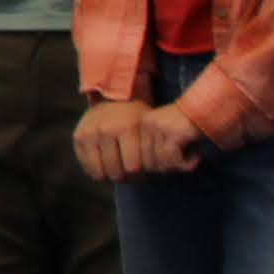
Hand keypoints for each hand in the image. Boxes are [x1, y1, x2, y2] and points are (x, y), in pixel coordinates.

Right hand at [75, 97, 203, 183]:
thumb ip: (172, 144)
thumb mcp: (154, 126)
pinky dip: (98, 171)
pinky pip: (87, 167)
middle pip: (117, 172)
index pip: (133, 167)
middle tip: (134, 174)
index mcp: (126, 127)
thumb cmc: (140, 115)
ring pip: (100, 173)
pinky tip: (108, 165)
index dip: (142, 175)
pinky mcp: (78, 137)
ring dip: (113, 176)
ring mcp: (89, 133)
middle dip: (128, 177)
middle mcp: (105, 130)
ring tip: (122, 170)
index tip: (146, 173)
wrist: (114, 96)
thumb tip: (195, 162)